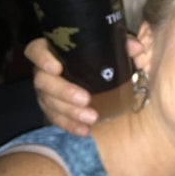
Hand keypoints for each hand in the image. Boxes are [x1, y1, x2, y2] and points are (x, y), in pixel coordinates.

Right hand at [24, 37, 144, 135]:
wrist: (96, 72)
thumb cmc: (99, 54)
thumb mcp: (110, 46)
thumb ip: (122, 44)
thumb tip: (137, 48)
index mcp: (53, 50)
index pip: (36, 50)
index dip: (42, 58)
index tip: (56, 68)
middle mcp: (44, 71)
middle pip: (43, 81)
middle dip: (64, 92)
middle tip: (85, 99)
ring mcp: (46, 91)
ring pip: (49, 102)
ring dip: (69, 112)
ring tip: (92, 118)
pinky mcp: (52, 108)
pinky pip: (56, 118)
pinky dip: (70, 125)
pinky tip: (85, 131)